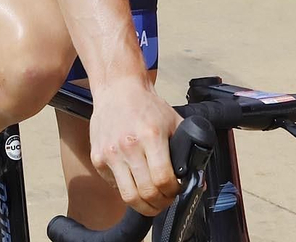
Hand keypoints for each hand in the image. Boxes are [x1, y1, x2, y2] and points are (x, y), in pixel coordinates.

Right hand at [88, 76, 181, 216]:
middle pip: (146, 193)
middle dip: (161, 203)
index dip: (173, 192)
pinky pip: (115, 186)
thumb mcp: (174, 121)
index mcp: (151, 136)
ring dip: (144, 206)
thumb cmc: (147, 106)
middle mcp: (128, 146)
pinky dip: (127, 190)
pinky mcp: (98, 159)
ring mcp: (110, 154)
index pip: (163, 179)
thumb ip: (187, 148)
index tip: (176, 191)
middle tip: (166, 200)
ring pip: (128, 196)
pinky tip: (135, 182)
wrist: (118, 90)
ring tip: (152, 201)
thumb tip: (197, 178)